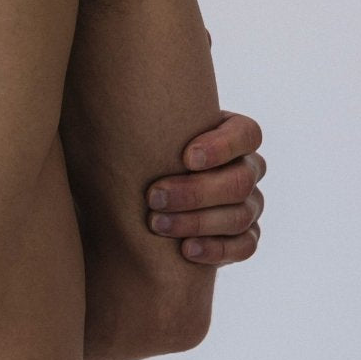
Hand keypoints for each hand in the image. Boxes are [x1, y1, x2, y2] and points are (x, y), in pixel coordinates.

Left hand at [146, 108, 265, 265]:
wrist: (139, 213)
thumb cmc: (138, 167)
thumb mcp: (141, 143)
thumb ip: (142, 129)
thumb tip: (111, 109)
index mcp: (232, 138)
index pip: (247, 134)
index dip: (222, 146)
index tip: (186, 158)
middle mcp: (247, 170)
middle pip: (240, 180)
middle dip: (196, 191)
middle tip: (153, 197)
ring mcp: (249, 207)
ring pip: (240, 215)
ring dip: (196, 222)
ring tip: (157, 225)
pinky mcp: (244, 240)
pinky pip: (245, 247)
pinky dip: (216, 249)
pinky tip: (185, 250)